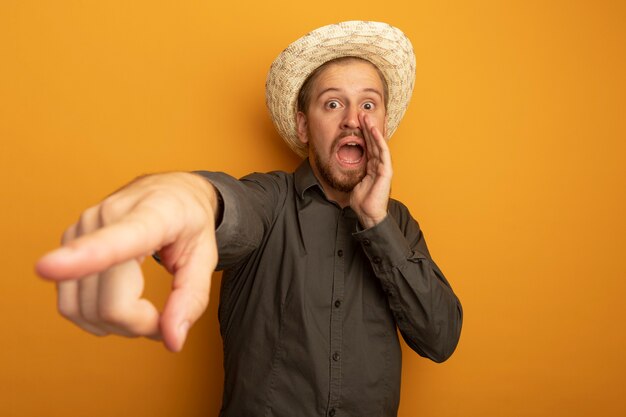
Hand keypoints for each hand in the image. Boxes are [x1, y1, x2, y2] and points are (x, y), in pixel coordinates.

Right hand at [35, 172, 219, 351]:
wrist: (168, 191)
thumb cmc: (189, 222)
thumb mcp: (207, 257)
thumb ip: (192, 298)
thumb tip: (172, 341)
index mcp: (151, 214)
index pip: (116, 240)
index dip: (83, 256)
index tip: (46, 267)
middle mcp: (107, 216)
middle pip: (109, 303)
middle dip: (140, 324)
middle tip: (166, 317)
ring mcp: (81, 229)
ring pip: (84, 309)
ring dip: (118, 325)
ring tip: (146, 308)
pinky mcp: (67, 243)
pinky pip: (71, 304)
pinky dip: (98, 317)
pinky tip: (123, 303)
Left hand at [350, 113, 392, 227]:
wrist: (368, 213)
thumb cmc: (362, 201)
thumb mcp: (354, 181)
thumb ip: (353, 171)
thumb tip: (343, 163)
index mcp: (371, 166)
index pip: (368, 145)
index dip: (363, 133)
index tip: (358, 121)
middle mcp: (378, 164)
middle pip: (373, 141)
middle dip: (368, 127)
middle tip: (362, 113)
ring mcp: (384, 166)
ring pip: (379, 143)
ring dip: (373, 130)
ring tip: (367, 117)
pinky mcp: (386, 171)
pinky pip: (383, 152)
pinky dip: (379, 140)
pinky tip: (374, 131)